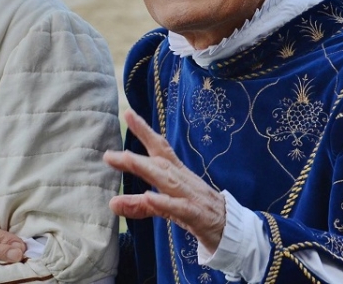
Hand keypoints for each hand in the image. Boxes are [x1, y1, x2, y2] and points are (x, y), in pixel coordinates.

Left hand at [103, 109, 226, 252]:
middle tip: (108, 155)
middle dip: (134, 157)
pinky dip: (164, 202)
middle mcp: (183, 180)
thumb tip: (112, 203)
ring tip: (126, 160)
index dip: (144, 131)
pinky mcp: (196, 215)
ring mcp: (190, 196)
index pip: (159, 148)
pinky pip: (179, 207)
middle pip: (159, 162)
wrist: (233, 228)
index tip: (127, 113)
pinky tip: (149, 198)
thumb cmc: (197, 211)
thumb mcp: (166, 207)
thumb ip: (140, 204)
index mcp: (177, 174)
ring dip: (146, 169)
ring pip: (167, 180)